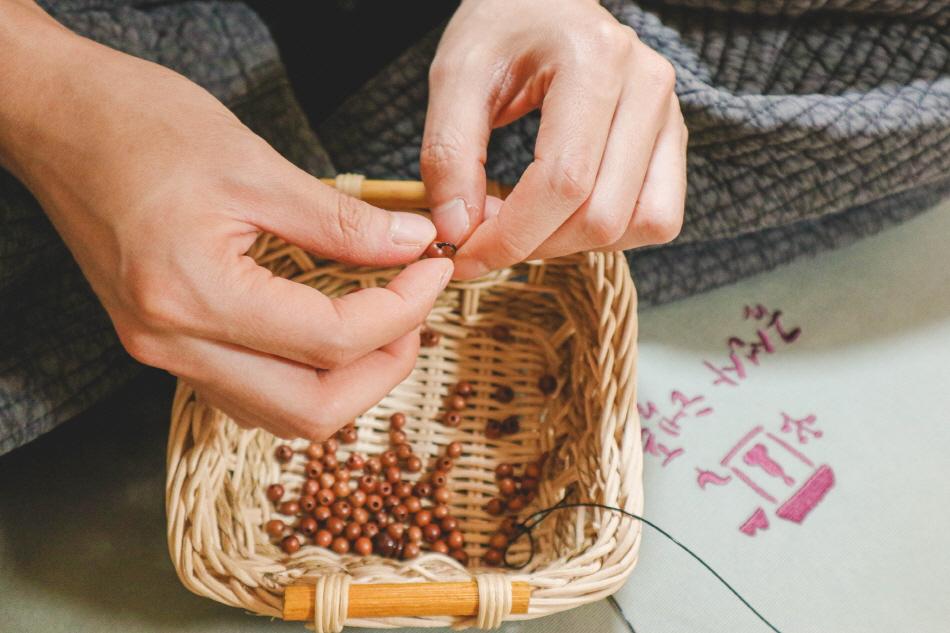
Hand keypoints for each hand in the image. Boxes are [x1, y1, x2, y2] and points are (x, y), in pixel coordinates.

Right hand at [0, 13, 451, 438]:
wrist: (55, 121)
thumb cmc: (138, 126)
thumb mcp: (254, 165)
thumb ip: (342, 220)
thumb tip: (413, 245)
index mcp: (192, 295)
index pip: (330, 341)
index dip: (401, 309)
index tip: (433, 269)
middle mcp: (172, 343)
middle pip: (311, 409)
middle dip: (384, 365)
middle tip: (416, 309)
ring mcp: (163, 353)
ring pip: (282, 415)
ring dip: (348, 381)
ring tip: (384, 322)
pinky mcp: (165, 344)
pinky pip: (250, 394)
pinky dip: (305, 376)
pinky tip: (330, 333)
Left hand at [421, 0, 686, 278]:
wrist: (542, 0)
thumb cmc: (501, 29)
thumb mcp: (455, 76)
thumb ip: (449, 153)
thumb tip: (459, 231)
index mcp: (596, 60)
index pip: (563, 181)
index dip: (510, 235)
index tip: (463, 253)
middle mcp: (648, 87)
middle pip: (601, 215)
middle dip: (533, 245)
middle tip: (484, 236)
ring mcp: (670, 114)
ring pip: (636, 226)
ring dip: (571, 245)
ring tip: (523, 222)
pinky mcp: (673, 139)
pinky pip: (658, 218)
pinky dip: (608, 236)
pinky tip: (564, 215)